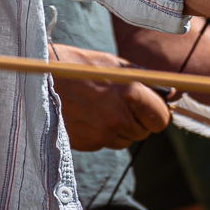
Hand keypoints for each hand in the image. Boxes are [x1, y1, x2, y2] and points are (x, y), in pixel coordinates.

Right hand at [50, 45, 170, 149]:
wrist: (38, 80)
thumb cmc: (78, 66)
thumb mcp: (114, 64)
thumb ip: (144, 80)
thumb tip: (170, 92)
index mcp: (130, 94)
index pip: (161, 119)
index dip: (157, 113)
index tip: (150, 107)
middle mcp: (118, 119)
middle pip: (143, 132)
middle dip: (137, 120)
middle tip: (121, 103)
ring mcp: (101, 135)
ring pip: (124, 140)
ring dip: (119, 128)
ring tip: (100, 107)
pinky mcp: (86, 144)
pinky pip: (104, 143)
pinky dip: (100, 132)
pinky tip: (86, 115)